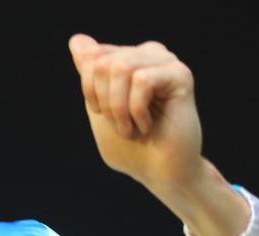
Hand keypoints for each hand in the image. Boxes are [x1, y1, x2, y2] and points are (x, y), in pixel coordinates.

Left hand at [68, 33, 248, 235]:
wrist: (158, 173)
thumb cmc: (130, 147)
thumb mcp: (98, 109)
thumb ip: (88, 76)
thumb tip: (78, 40)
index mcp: (128, 59)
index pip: (91, 55)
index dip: (89, 90)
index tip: (103, 114)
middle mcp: (148, 54)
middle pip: (102, 61)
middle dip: (104, 101)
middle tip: (120, 124)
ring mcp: (166, 62)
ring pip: (121, 67)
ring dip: (118, 107)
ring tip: (131, 127)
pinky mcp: (180, 75)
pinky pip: (142, 81)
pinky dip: (136, 110)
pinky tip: (148, 125)